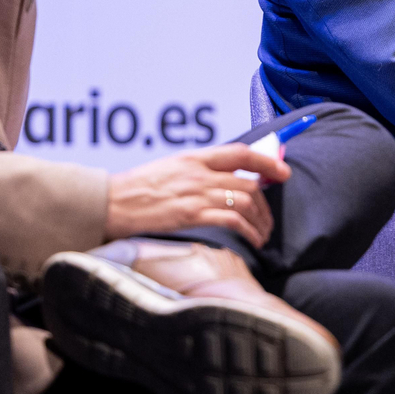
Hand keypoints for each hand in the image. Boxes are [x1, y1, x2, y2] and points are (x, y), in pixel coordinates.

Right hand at [104, 144, 291, 248]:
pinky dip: (249, 231)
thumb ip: (197, 171)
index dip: (267, 161)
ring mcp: (196, 194)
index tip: (282, 172)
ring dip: (261, 220)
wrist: (111, 202)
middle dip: (267, 202)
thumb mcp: (170, 168)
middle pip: (249, 183)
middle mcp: (199, 173)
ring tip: (262, 234)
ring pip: (245, 202)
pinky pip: (233, 221)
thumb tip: (223, 180)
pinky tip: (253, 240)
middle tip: (269, 218)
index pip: (240, 152)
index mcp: (194, 157)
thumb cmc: (137, 188)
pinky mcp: (191, 215)